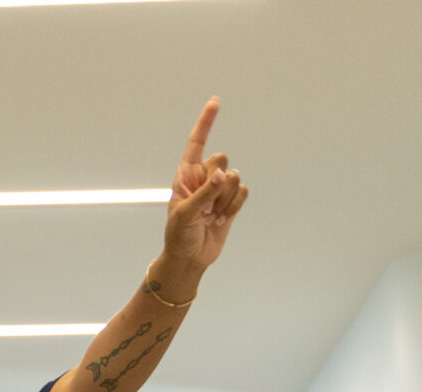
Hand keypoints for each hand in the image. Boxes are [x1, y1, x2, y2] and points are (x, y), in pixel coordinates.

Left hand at [161, 98, 248, 282]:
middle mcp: (203, 177)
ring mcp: (218, 189)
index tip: (215, 102)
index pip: (196, 143)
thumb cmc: (179, 235)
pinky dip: (234, 206)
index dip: (206, 122)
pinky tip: (221, 218)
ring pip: (234, 178)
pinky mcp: (231, 201)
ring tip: (211, 216)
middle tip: (205, 204)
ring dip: (224, 199)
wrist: (191, 258)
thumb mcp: (185, 214)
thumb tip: (221, 175)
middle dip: (216, 181)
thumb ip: (203, 193)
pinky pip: (242, 192)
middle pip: (221, 160)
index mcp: (185, 175)